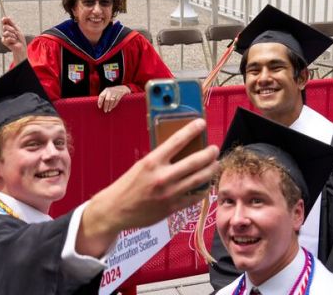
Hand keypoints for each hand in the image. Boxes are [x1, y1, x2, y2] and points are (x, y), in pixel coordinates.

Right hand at [1, 16, 27, 63]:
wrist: (21, 47)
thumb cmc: (20, 39)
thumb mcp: (17, 29)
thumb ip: (12, 23)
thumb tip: (7, 17)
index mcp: (8, 28)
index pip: (4, 22)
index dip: (4, 19)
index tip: (5, 18)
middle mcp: (5, 31)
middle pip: (5, 26)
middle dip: (12, 29)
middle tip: (15, 33)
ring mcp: (4, 36)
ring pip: (6, 32)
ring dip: (13, 35)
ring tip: (15, 38)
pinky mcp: (4, 41)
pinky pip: (8, 38)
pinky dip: (13, 40)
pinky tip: (14, 42)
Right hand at [77, 118, 218, 256]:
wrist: (116, 210)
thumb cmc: (128, 185)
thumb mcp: (141, 166)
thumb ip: (161, 159)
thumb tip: (182, 150)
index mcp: (152, 161)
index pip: (177, 141)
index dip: (192, 130)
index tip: (201, 123)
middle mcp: (162, 176)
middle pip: (195, 161)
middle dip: (209, 154)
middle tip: (214, 149)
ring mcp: (169, 193)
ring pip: (199, 179)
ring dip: (211, 170)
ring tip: (216, 164)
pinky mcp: (173, 207)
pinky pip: (195, 197)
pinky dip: (203, 189)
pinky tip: (206, 184)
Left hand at [97, 85, 130, 112]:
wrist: (122, 88)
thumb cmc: (112, 92)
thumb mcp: (107, 92)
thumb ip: (104, 96)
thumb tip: (100, 104)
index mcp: (106, 90)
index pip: (101, 96)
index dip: (100, 102)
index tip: (99, 107)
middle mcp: (110, 91)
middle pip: (107, 99)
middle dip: (105, 106)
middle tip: (105, 111)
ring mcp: (115, 92)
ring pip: (111, 100)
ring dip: (110, 106)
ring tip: (109, 110)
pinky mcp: (120, 94)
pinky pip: (116, 100)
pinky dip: (114, 104)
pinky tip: (112, 107)